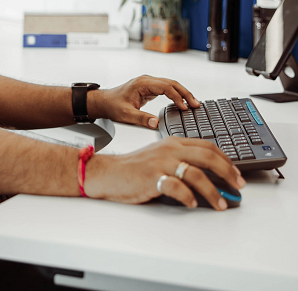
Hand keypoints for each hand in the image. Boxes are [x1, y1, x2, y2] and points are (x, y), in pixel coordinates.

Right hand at [85, 137, 245, 210]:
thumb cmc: (136, 168)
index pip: (207, 146)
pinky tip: (193, 204)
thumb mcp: (161, 157)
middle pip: (207, 157)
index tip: (237, 174)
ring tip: (221, 203)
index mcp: (173, 142)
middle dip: (228, 172)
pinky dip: (188, 197)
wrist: (109, 172)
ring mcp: (161, 163)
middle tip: (238, 186)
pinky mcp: (152, 177)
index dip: (226, 160)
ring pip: (196, 174)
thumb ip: (183, 161)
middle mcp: (169, 150)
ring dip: (213, 191)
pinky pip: (176, 187)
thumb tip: (211, 178)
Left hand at [91, 74, 199, 128]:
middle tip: (195, 104)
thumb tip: (156, 123)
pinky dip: (176, 95)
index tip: (184, 107)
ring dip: (182, 93)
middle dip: (185, 93)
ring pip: (170, 85)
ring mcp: (148, 83)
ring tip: (193, 103)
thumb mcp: (126, 114)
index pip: (165, 87)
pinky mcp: (149, 88)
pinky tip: (182, 102)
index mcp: (142, 83)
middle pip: (171, 83)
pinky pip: (166, 89)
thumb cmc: (112, 106)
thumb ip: (141, 118)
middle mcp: (146, 80)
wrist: (104, 102)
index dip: (177, 96)